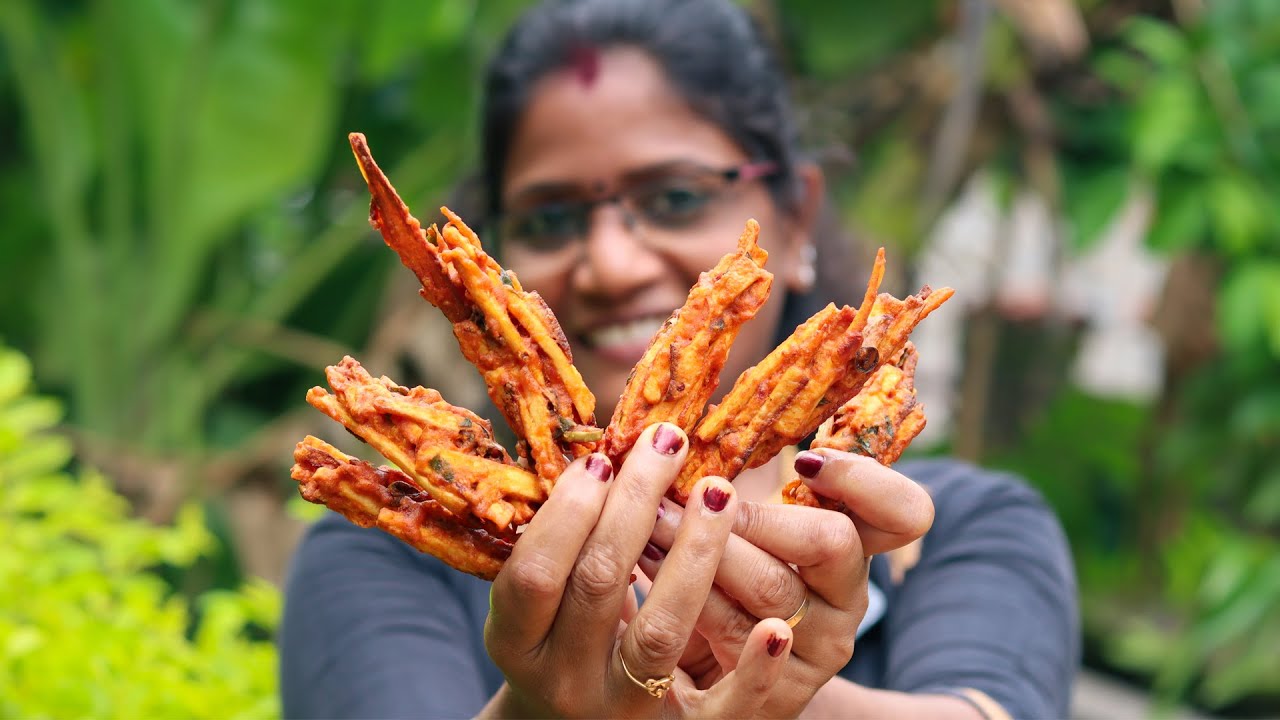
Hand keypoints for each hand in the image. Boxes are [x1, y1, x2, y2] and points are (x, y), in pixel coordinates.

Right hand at [483, 423, 795, 718]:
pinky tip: (777, 627)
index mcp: (517, 643)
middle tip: (667, 441)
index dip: (567, 511)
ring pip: (660, 630)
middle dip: (635, 502)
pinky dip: (753, 670)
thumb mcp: (546, 599)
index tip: (604, 459)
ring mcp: (623, 710)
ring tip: (717, 492)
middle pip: (597, 582)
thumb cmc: (568, 639)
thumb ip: (565, 542)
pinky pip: (725, 710)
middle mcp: (563, 682)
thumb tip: (610, 453)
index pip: (534, 572)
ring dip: (692, 554)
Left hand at [642, 449, 933, 715]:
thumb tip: (705, 403)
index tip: (806, 459)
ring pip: (772, 589)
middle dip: (756, 512)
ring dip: (705, 548)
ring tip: (650, 522)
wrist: (703, 674)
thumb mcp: (745, 521)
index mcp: (854, 547)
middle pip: (832, 541)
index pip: (905, 513)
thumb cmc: (721, 573)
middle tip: (697, 491)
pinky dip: (699, 606)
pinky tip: (656, 574)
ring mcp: (817, 650)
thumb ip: (748, 468)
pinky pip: (742, 645)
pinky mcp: (778, 696)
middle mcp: (847, 599)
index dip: (866, 481)